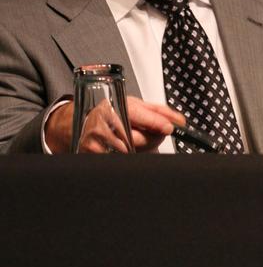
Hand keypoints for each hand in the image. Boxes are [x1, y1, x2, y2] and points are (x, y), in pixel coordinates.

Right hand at [45, 96, 184, 153]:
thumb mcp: (134, 105)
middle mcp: (103, 123)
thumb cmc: (110, 112)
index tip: (169, 127)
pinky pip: (119, 161)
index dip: (154, 122)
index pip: (136, 115)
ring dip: (141, 150)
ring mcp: (96, 142)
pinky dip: (128, 157)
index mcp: (114, 106)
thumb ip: (158, 111)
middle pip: (136, 138)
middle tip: (157, 135)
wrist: (78, 123)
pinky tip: (125, 149)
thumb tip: (179, 120)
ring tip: (137, 141)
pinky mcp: (92, 157)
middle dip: (152, 139)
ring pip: (130, 153)